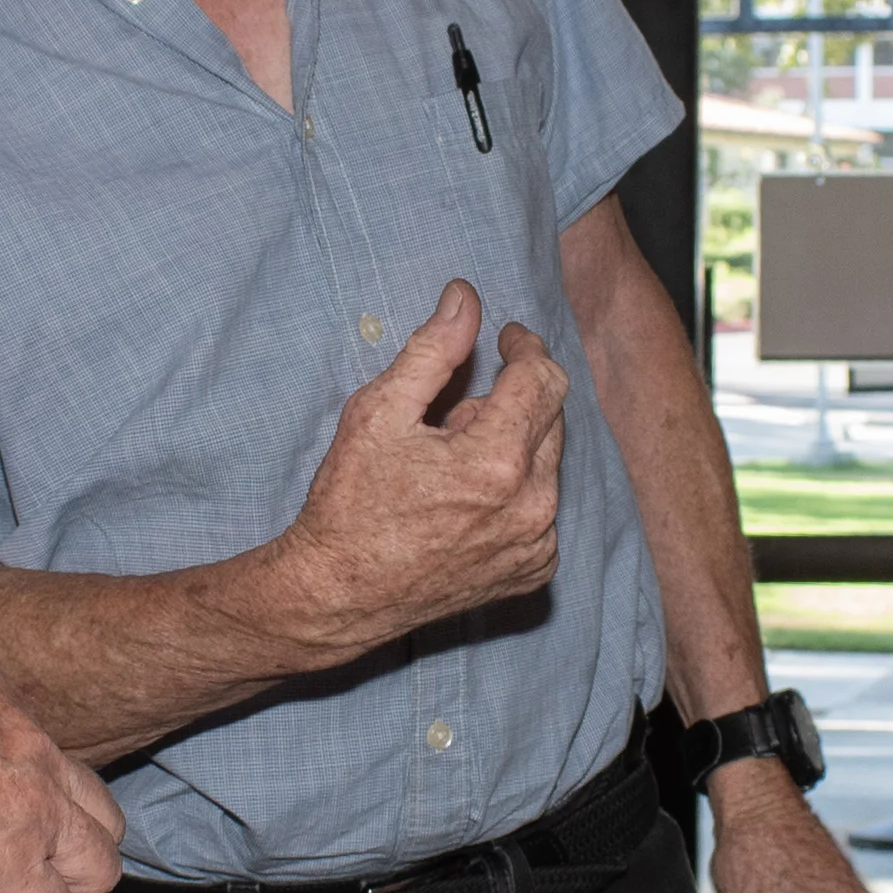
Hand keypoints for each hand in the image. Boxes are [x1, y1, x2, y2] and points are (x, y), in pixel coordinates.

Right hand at [263, 280, 567, 659]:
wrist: (340, 595)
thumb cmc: (350, 502)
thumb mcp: (378, 412)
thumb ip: (432, 350)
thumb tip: (465, 297)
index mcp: (497, 461)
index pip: (541, 377)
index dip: (524, 347)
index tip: (506, 338)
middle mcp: (532, 505)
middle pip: (552, 415)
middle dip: (511, 399)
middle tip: (453, 416)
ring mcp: (537, 543)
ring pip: (549, 461)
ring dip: (514, 445)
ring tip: (452, 464)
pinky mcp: (534, 569)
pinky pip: (543, 507)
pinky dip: (517, 490)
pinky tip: (466, 502)